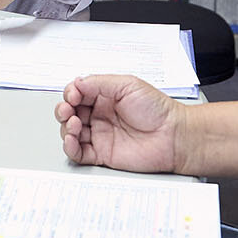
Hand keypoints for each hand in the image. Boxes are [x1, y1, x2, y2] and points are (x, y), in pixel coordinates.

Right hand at [56, 75, 185, 173]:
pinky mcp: (102, 154)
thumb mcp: (127, 85)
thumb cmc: (157, 110)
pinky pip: (79, 153)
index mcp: (104, 97)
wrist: (173, 136)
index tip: (74, 95)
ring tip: (73, 124)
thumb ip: (99, 83)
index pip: (77, 94)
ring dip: (65, 127)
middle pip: (70, 112)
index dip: (71, 94)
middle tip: (68, 110)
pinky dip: (70, 148)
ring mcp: (100, 135)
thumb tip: (76, 83)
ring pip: (70, 132)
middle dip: (63, 110)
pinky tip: (71, 140)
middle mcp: (100, 115)